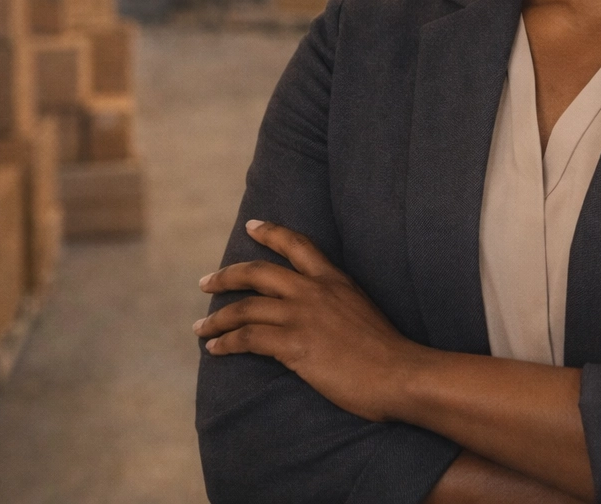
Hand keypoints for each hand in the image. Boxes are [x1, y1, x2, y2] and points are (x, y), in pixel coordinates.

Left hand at [195, 219, 416, 421]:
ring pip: (245, 307)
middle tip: (206, 282)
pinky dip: (226, 342)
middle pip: (258, 272)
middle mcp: (314, 291)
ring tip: (201, 327)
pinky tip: (215, 349)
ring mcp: (302, 316)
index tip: (251, 226)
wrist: (399, 373)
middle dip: (227, 276)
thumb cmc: (387, 351)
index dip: (270, 233)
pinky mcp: (293, 344)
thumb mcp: (362, 309)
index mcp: (335, 280)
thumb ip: (338, 302)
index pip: (297, 245)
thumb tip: (320, 311)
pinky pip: (247, 338)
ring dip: (217, 318)